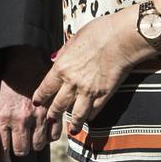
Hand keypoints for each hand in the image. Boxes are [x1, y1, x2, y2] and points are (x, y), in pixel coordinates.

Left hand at [0, 48, 53, 161]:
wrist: (23, 61)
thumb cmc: (7, 83)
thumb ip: (0, 124)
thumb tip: (4, 147)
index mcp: (3, 117)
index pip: (3, 148)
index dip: (5, 161)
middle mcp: (20, 119)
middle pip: (22, 150)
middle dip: (21, 148)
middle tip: (21, 142)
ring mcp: (38, 116)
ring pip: (39, 145)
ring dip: (36, 143)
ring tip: (33, 135)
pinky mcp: (52, 111)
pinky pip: (54, 135)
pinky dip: (51, 136)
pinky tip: (46, 130)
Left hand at [30, 9, 149, 126]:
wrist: (122, 38)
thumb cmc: (100, 32)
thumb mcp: (75, 39)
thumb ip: (63, 52)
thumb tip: (55, 59)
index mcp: (62, 67)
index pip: (45, 88)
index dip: (40, 97)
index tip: (38, 102)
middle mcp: (72, 83)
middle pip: (57, 105)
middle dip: (53, 114)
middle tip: (51, 119)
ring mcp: (89, 91)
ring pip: (75, 115)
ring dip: (72, 123)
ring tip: (71, 128)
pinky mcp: (104, 95)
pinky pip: (94, 111)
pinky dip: (91, 116)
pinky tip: (90, 118)